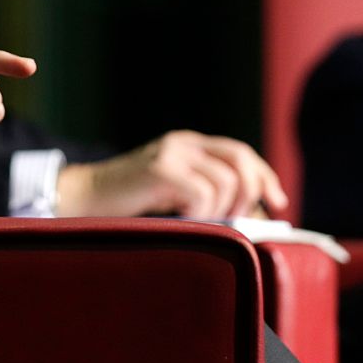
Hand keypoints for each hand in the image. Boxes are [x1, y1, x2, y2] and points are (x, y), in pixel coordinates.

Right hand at [55, 130, 289, 219]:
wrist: (85, 198)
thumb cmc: (132, 204)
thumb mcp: (176, 193)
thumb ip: (208, 194)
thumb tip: (255, 213)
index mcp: (191, 145)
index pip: (241, 152)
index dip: (264, 176)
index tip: (277, 202)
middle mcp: (184, 142)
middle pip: (241, 159)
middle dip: (251, 192)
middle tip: (241, 218)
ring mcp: (172, 152)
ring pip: (225, 181)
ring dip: (220, 210)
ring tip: (196, 219)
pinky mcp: (160, 168)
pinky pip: (202, 192)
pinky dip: (201, 212)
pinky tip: (181, 217)